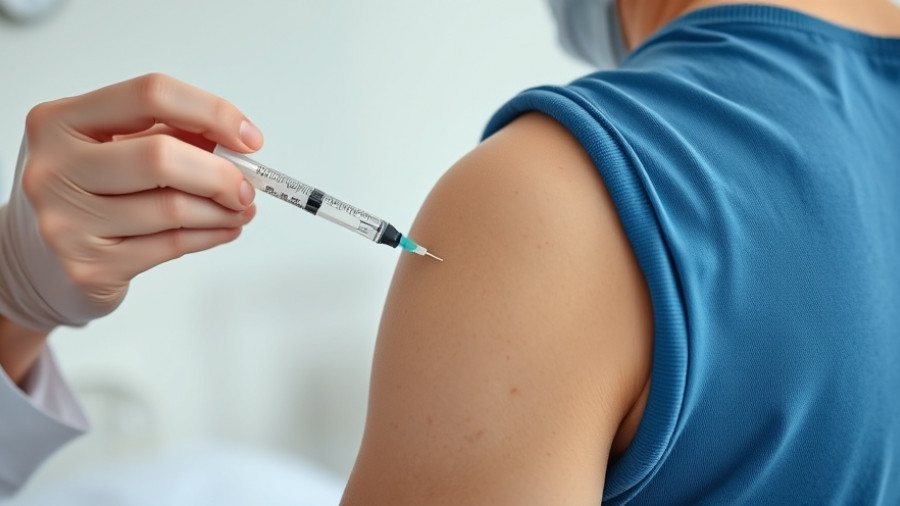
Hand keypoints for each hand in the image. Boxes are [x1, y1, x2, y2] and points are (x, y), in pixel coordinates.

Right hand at [0, 73, 261, 331]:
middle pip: (161, 156)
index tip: (247, 137)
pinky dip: (210, 236)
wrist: (37, 258)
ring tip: (238, 209)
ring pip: (172, 208)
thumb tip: (237, 144)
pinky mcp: (89, 267)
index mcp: (61, 121)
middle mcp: (55, 167)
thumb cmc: (85, 192)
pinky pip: (171, 246)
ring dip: (222, 211)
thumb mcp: (112, 147)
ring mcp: (67, 221)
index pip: (150, 95)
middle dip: (221, 173)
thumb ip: (169, 134)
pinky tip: (222, 228)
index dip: (211, 112)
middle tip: (246, 185)